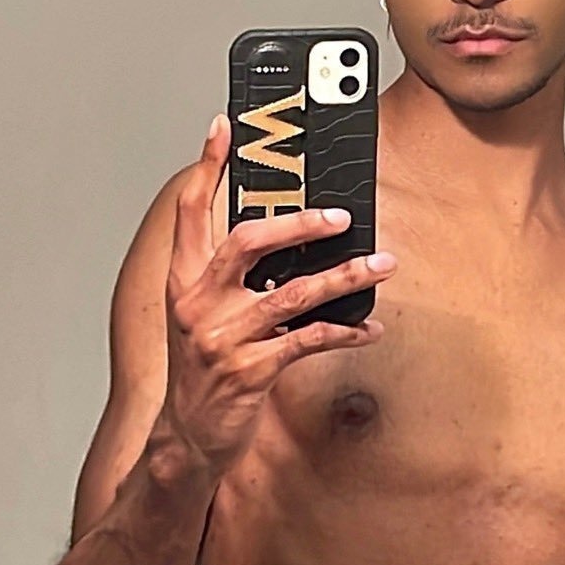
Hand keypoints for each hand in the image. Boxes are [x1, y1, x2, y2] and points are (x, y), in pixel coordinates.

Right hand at [158, 113, 396, 475]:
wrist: (189, 437)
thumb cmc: (203, 371)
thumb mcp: (200, 317)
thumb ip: (227, 278)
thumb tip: (284, 241)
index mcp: (182, 282)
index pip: (190, 212)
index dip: (207, 167)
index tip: (224, 127)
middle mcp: (198, 304)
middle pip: (247, 242)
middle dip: (298, 223)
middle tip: (340, 216)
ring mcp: (224, 338)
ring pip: (293, 293)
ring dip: (345, 277)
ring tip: (382, 266)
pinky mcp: (253, 370)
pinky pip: (310, 340)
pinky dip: (346, 332)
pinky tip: (369, 327)